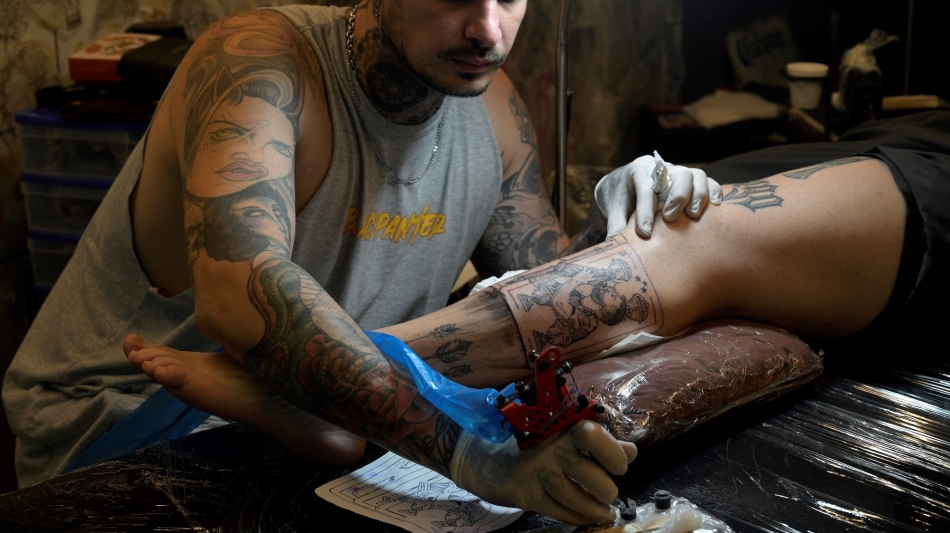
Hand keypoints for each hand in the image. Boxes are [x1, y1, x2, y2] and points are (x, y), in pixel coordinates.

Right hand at [450, 420, 636, 524]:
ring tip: (604, 510)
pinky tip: (587, 516)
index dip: (613, 453)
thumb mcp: (563, 435)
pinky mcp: (525, 494)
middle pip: (590, 475)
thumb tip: (631, 452)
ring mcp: (536, 473)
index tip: (619, 465)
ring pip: (576, 499)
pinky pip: (559, 512)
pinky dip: (578, 517)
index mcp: (561, 427)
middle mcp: (549, 448)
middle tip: (607, 491)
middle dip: (606, 489)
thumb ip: (599, 442)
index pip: (593, 435)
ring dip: (595, 508)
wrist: (484, 457)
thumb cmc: (533, 444)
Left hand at [594, 153, 722, 237]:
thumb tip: (613, 245)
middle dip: (676, 197)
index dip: (645, 211)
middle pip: (677, 175)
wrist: (629, 183)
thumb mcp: (615, 209)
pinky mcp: (694, 180)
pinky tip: (715, 207)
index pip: (645, 188)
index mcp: (639, 170)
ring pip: (695, 175)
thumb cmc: (624, 198)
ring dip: (698, 195)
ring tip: (693, 216)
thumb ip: (616, 224)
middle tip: (670, 219)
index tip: (645, 233)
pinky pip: (709, 181)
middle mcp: (662, 168)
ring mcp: (680, 172)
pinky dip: (713, 192)